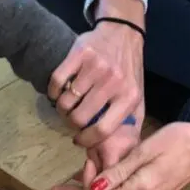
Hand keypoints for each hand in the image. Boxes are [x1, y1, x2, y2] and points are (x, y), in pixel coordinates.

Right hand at [48, 0, 144, 147]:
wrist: (123, 33)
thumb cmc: (128, 73)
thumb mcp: (136, 100)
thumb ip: (128, 126)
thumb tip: (114, 156)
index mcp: (129, 97)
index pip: (102, 130)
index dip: (85, 140)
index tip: (78, 140)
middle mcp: (114, 81)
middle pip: (78, 118)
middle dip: (70, 122)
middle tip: (72, 117)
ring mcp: (96, 66)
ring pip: (65, 102)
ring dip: (62, 107)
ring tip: (68, 102)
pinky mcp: (80, 53)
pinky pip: (57, 82)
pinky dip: (53, 91)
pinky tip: (59, 91)